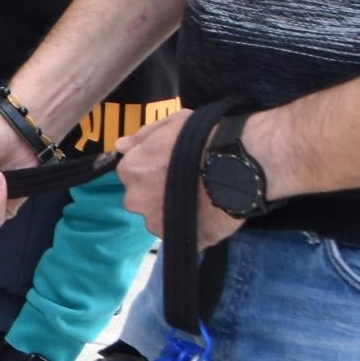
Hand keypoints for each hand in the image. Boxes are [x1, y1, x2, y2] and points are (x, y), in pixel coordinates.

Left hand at [115, 110, 244, 247]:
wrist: (237, 166)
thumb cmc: (204, 139)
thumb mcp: (172, 123)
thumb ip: (143, 135)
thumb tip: (121, 146)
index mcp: (131, 170)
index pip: (132, 173)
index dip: (151, 170)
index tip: (169, 167)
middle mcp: (135, 198)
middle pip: (141, 197)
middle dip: (156, 192)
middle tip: (184, 183)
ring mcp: (153, 221)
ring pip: (157, 217)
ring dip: (170, 210)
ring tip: (197, 200)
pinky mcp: (175, 237)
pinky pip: (176, 233)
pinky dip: (187, 226)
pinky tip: (204, 215)